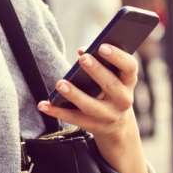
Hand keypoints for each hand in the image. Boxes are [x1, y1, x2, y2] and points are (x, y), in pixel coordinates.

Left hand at [37, 44, 148, 172]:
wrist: (118, 125)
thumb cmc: (110, 89)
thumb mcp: (113, 76)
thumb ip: (101, 62)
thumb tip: (82, 50)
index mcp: (128, 82)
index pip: (129, 67)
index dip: (118, 56)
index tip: (102, 46)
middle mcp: (123, 100)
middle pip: (111, 85)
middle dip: (97, 71)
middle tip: (83, 59)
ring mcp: (109, 115)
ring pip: (91, 106)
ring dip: (75, 95)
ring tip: (60, 84)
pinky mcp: (94, 126)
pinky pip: (74, 119)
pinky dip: (57, 112)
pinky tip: (43, 105)